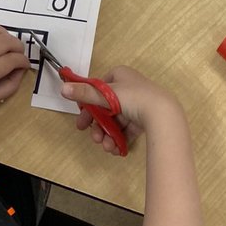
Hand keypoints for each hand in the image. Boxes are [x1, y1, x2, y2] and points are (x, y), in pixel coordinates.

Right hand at [61, 65, 180, 156]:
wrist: (162, 114)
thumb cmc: (134, 98)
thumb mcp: (106, 95)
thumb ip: (84, 93)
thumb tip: (63, 88)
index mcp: (120, 76)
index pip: (98, 90)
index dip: (88, 106)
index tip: (82, 121)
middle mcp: (129, 88)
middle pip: (106, 109)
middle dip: (98, 126)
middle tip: (93, 138)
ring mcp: (137, 104)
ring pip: (115, 122)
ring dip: (107, 135)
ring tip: (106, 146)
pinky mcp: (143, 119)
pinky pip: (126, 130)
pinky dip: (119, 139)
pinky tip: (115, 149)